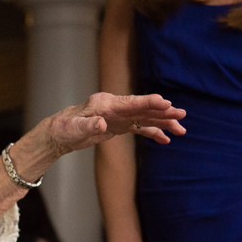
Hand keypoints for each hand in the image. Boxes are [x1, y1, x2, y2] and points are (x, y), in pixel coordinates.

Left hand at [48, 93, 185, 153]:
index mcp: (104, 104)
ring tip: (181, 129)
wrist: (60, 133)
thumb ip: (88, 126)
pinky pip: (140, 128)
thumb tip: (101, 125)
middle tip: (181, 115)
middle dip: (163, 112)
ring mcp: (119, 116)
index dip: (148, 102)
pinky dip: (153, 133)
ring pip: (145, 118)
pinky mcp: (120, 125)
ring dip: (163, 123)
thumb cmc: (64, 128)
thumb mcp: (73, 129)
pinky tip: (166, 139)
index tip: (165, 102)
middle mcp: (115, 107)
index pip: (130, 102)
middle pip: (143, 109)